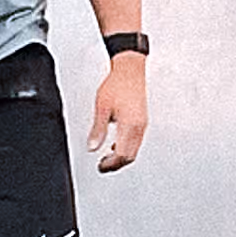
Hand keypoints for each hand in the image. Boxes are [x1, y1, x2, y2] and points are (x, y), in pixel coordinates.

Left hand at [88, 55, 146, 173]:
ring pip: (135, 150)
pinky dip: (126, 148)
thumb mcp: (101, 107)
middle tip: (103, 165)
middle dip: (116, 164)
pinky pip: (137, 141)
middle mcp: (139, 126)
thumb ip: (98, 130)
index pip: (122, 154)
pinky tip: (115, 145)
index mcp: (130, 124)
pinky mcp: (143, 121)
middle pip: (130, 156)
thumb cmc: (117, 84)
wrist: (130, 70)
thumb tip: (92, 147)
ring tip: (107, 158)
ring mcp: (143, 124)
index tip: (101, 166)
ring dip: (121, 157)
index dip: (111, 164)